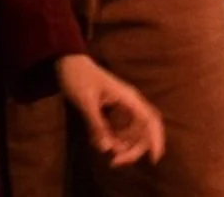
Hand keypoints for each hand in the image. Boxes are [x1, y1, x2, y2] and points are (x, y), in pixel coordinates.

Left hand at [56, 54, 164, 168]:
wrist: (68, 62)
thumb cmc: (77, 76)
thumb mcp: (85, 101)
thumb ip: (96, 124)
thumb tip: (106, 149)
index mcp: (128, 97)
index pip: (149, 120)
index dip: (155, 140)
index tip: (153, 160)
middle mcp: (130, 103)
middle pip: (144, 131)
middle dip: (133, 149)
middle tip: (114, 161)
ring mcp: (124, 107)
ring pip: (133, 133)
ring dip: (122, 145)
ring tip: (101, 146)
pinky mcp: (116, 111)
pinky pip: (121, 130)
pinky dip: (114, 139)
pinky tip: (98, 140)